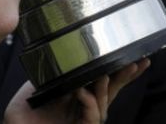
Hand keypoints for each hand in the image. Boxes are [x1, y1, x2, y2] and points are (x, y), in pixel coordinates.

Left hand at [4, 59, 150, 123]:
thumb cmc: (28, 108)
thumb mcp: (43, 82)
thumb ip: (58, 70)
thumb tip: (69, 49)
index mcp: (81, 95)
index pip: (105, 81)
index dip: (120, 71)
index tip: (135, 56)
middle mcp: (86, 107)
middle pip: (112, 90)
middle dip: (126, 77)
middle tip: (138, 62)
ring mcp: (85, 119)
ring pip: (103, 102)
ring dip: (104, 87)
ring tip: (104, 73)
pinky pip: (92, 115)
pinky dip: (89, 101)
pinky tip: (81, 91)